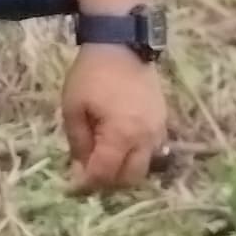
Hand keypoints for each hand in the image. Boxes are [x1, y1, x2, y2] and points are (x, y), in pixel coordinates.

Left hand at [62, 44, 167, 194]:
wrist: (122, 47)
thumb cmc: (91, 76)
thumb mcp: (73, 108)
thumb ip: (78, 143)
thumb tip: (79, 172)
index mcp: (122, 134)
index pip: (106, 173)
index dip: (87, 184)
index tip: (72, 188)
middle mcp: (146, 138)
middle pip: (130, 178)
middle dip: (108, 183)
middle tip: (87, 176)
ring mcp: (158, 130)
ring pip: (144, 167)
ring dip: (123, 172)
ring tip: (101, 162)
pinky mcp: (163, 122)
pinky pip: (151, 151)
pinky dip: (134, 157)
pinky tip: (117, 149)